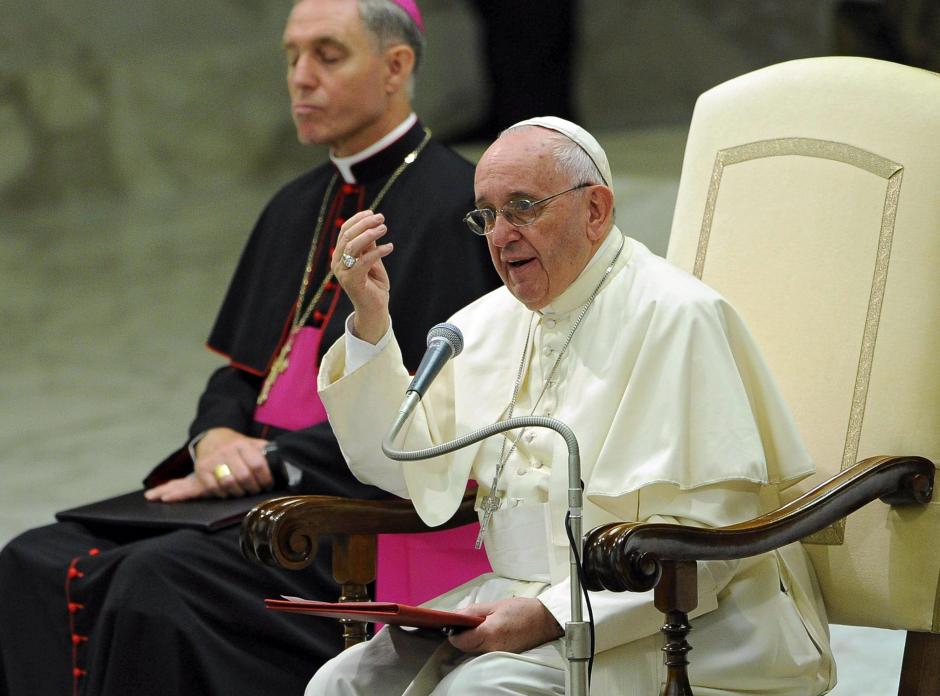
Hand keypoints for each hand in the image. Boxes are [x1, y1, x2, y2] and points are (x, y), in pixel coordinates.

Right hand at [144, 428, 271, 501]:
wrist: (213, 436)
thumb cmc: (239, 445)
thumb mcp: (254, 444)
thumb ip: (268, 452)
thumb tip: (286, 463)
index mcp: (243, 444)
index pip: (257, 464)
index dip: (265, 478)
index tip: (268, 484)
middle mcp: (226, 451)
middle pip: (242, 476)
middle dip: (251, 488)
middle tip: (255, 491)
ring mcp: (211, 461)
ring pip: (226, 484)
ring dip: (236, 493)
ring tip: (241, 493)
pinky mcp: (200, 470)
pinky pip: (209, 488)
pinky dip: (218, 494)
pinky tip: (218, 494)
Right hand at [332, 210, 392, 343]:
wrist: (374, 309)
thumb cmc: (373, 284)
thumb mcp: (372, 260)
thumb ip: (369, 245)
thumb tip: (371, 225)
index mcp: (340, 256)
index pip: (344, 231)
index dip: (357, 219)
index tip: (372, 213)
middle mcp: (337, 263)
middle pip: (348, 236)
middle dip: (365, 224)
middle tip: (381, 218)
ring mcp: (343, 272)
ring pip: (352, 246)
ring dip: (369, 234)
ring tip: (384, 228)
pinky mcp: (352, 281)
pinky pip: (364, 261)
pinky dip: (378, 251)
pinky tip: (390, 247)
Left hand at [447, 597, 563, 653]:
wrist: (544, 620)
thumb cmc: (521, 610)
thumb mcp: (495, 605)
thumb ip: (473, 611)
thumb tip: (456, 616)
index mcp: (489, 633)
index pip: (460, 641)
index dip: (454, 633)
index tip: (454, 624)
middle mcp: (492, 648)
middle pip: (466, 648)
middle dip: (462, 636)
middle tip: (467, 622)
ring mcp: (498, 654)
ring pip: (474, 651)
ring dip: (472, 640)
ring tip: (479, 625)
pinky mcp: (503, 656)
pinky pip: (485, 651)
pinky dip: (482, 643)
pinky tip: (488, 631)